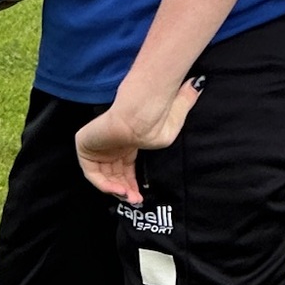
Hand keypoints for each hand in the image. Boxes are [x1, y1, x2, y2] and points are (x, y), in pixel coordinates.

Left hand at [75, 78, 203, 202]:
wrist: (139, 116)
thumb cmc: (155, 119)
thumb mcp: (175, 121)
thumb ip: (184, 105)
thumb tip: (200, 83)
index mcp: (125, 140)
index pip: (124, 167)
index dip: (131, 183)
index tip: (141, 197)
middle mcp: (110, 144)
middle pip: (113, 175)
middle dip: (125, 190)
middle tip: (136, 200)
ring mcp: (96, 145)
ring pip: (101, 177)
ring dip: (116, 191)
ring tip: (130, 197)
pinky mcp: (84, 145)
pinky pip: (91, 172)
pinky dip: (103, 185)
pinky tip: (119, 190)